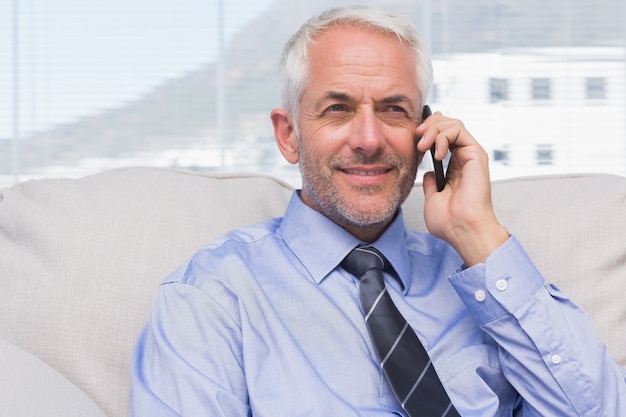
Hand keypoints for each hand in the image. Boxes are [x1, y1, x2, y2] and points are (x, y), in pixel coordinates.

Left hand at [415, 111, 509, 265]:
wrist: (462, 229)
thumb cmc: (450, 222)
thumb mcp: (432, 198)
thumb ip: (430, 183)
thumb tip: (428, 173)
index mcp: (455, 168)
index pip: (443, 138)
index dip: (428, 130)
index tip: (413, 137)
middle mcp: (464, 159)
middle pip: (447, 126)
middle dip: (428, 126)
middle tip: (417, 137)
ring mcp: (470, 156)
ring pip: (453, 124)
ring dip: (433, 129)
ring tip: (423, 145)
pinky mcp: (476, 154)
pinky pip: (459, 130)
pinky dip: (443, 136)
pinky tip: (436, 152)